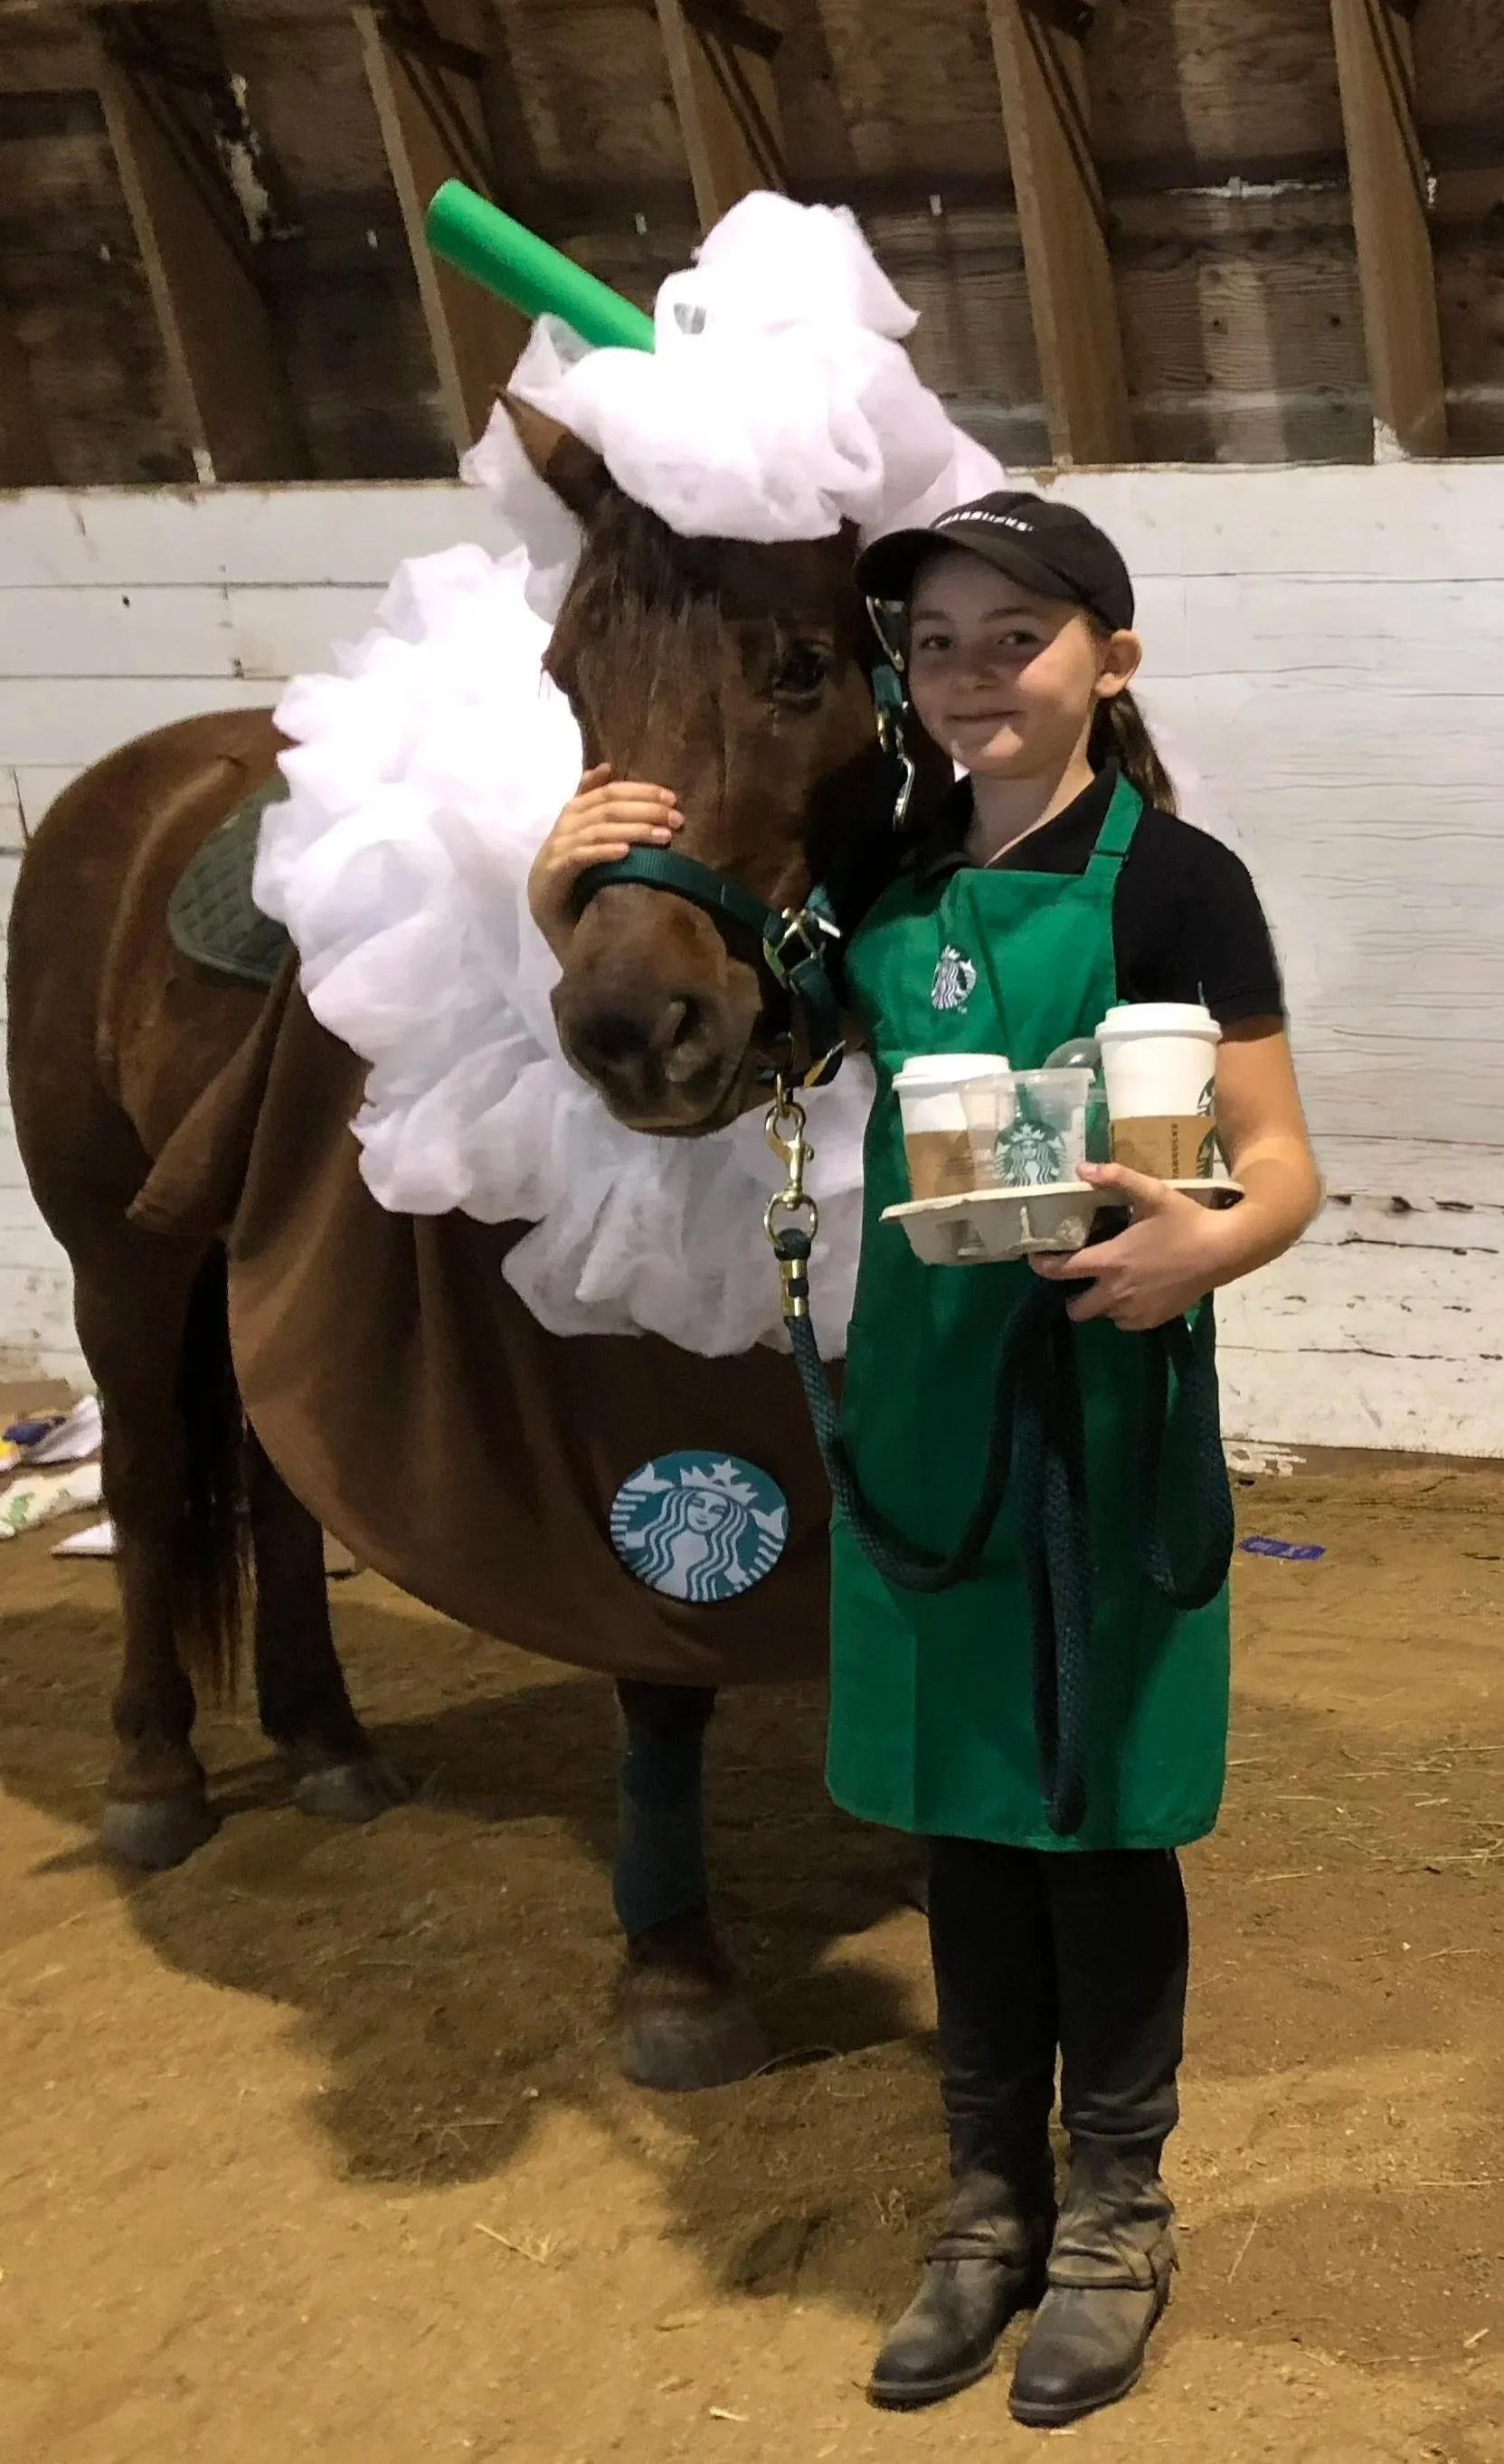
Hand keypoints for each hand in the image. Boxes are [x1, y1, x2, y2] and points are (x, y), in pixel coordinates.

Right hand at [527, 764, 680, 958]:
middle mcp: (566, 824)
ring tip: (662, 836)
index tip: (672, 799)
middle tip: (676, 819)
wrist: (550, 914)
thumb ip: (594, 802)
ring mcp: (557, 848)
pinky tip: (626, 852)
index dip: (641, 791)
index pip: (610, 791)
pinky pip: (581, 856)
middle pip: (607, 807)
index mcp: (575, 811)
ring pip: (598, 829)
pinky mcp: (553, 872)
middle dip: (646, 810)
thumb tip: (605, 767)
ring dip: (633, 830)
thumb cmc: (574, 872)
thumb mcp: (587, 835)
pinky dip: (604, 851)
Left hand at [1029, 1162, 1238, 1330]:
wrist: (1224, 1251)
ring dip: (1100, 1303)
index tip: (1037, 1258)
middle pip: (1075, 1309)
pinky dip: (1123, 1312)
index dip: (1042, 1265)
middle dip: (1072, 1295)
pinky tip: (1135, 1292)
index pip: (1061, 1271)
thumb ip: (1116, 1178)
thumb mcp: (1152, 1193)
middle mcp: (1116, 1292)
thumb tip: (1081, 1168)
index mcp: (1110, 1261)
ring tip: (1112, 1281)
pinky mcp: (1153, 1320)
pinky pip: (1125, 1323)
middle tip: (1082, 1277)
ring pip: (1102, 1315)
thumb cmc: (1186, 1220)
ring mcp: (1135, 1310)